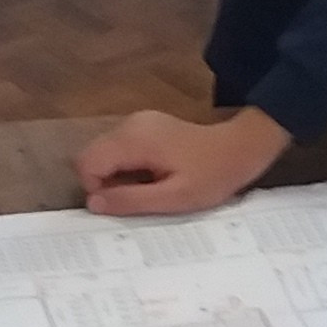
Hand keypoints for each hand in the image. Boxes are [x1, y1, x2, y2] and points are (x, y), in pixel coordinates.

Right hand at [76, 106, 288, 215]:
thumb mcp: (173, 198)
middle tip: (135, 198)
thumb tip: (93, 204)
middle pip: (91, 155)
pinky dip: (125, 166)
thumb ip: (131, 200)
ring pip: (103, 152)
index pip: (87, 162)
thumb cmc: (211, 176)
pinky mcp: (145, 125)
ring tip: (147, 188)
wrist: (239, 148)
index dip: (96, 189)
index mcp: (134, 140)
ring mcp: (137, 122)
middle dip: (103, 182)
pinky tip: (152, 175)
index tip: (123, 202)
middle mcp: (130, 125)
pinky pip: (119, 148)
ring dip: (115, 175)